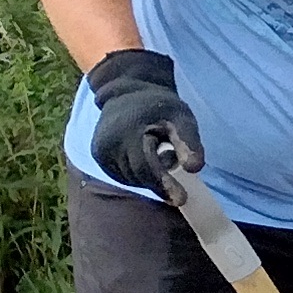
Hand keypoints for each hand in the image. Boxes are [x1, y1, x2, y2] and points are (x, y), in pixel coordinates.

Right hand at [85, 47, 203, 193]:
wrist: (126, 92)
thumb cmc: (159, 106)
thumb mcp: (181, 117)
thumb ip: (188, 141)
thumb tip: (194, 169)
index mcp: (128, 131)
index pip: (146, 167)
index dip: (164, 185)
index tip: (181, 200)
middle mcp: (108, 143)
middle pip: (138, 175)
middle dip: (159, 185)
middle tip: (180, 192)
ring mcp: (99, 151)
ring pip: (130, 178)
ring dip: (149, 177)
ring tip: (162, 157)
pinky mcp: (98, 156)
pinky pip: (121, 174)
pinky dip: (138, 174)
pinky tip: (148, 158)